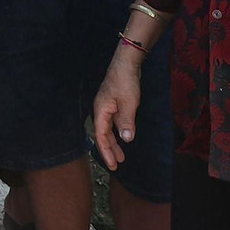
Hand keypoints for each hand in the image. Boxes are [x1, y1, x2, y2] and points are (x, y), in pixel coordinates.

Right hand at [92, 54, 142, 171]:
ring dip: (113, 143)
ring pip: (107, 130)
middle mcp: (100, 110)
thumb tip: (126, 139)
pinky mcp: (113, 104)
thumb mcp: (129, 103)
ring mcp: (106, 107)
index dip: (106, 152)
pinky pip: (112, 123)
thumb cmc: (125, 81)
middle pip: (102, 135)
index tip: (113, 165)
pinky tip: (122, 137)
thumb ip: (126, 121)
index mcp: (100, 111)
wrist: (126, 63)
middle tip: (116, 165)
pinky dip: (116, 133)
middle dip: (109, 150)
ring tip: (121, 157)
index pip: (100, 136)